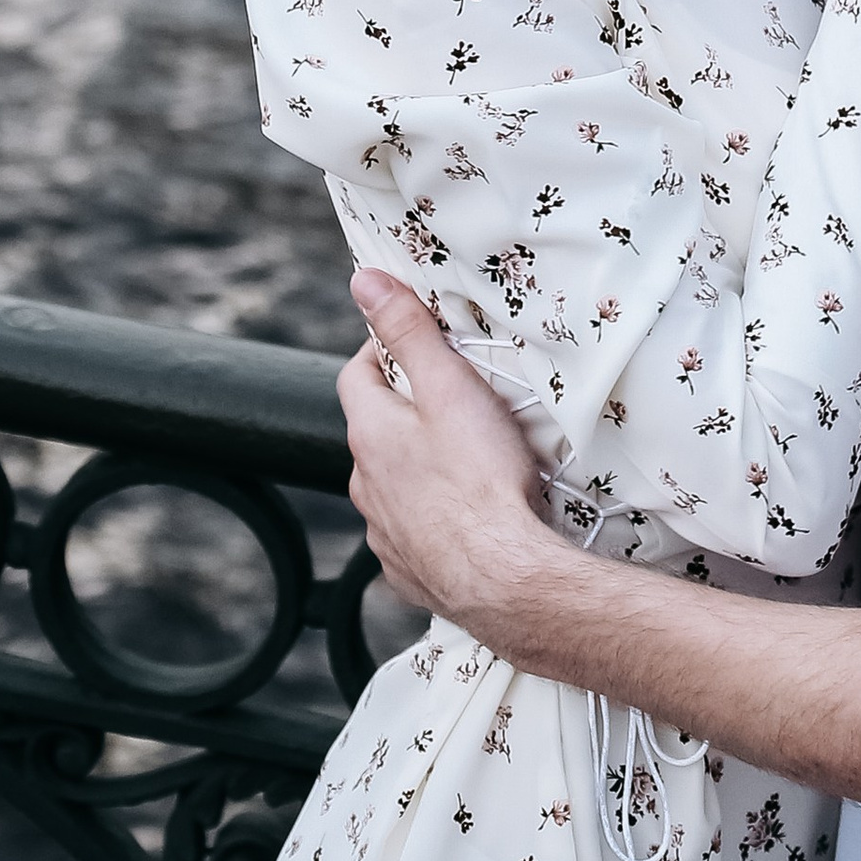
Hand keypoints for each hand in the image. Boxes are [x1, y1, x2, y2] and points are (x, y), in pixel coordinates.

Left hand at [340, 265, 554, 638]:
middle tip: (452, 396)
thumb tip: (363, 281)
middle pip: (375, 431)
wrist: (505, 579)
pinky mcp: (408, 571)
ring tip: (466, 458)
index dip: (380, 350)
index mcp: (370, 435)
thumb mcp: (450, 388)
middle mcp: (365, 486)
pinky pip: (410, 531)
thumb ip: (407, 331)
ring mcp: (384, 533)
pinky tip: (465, 515)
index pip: (355, 375)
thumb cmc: (483, 481)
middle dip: (406, 408)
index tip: (413, 341)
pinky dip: (430, 516)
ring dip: (416, 465)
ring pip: (391, 484)